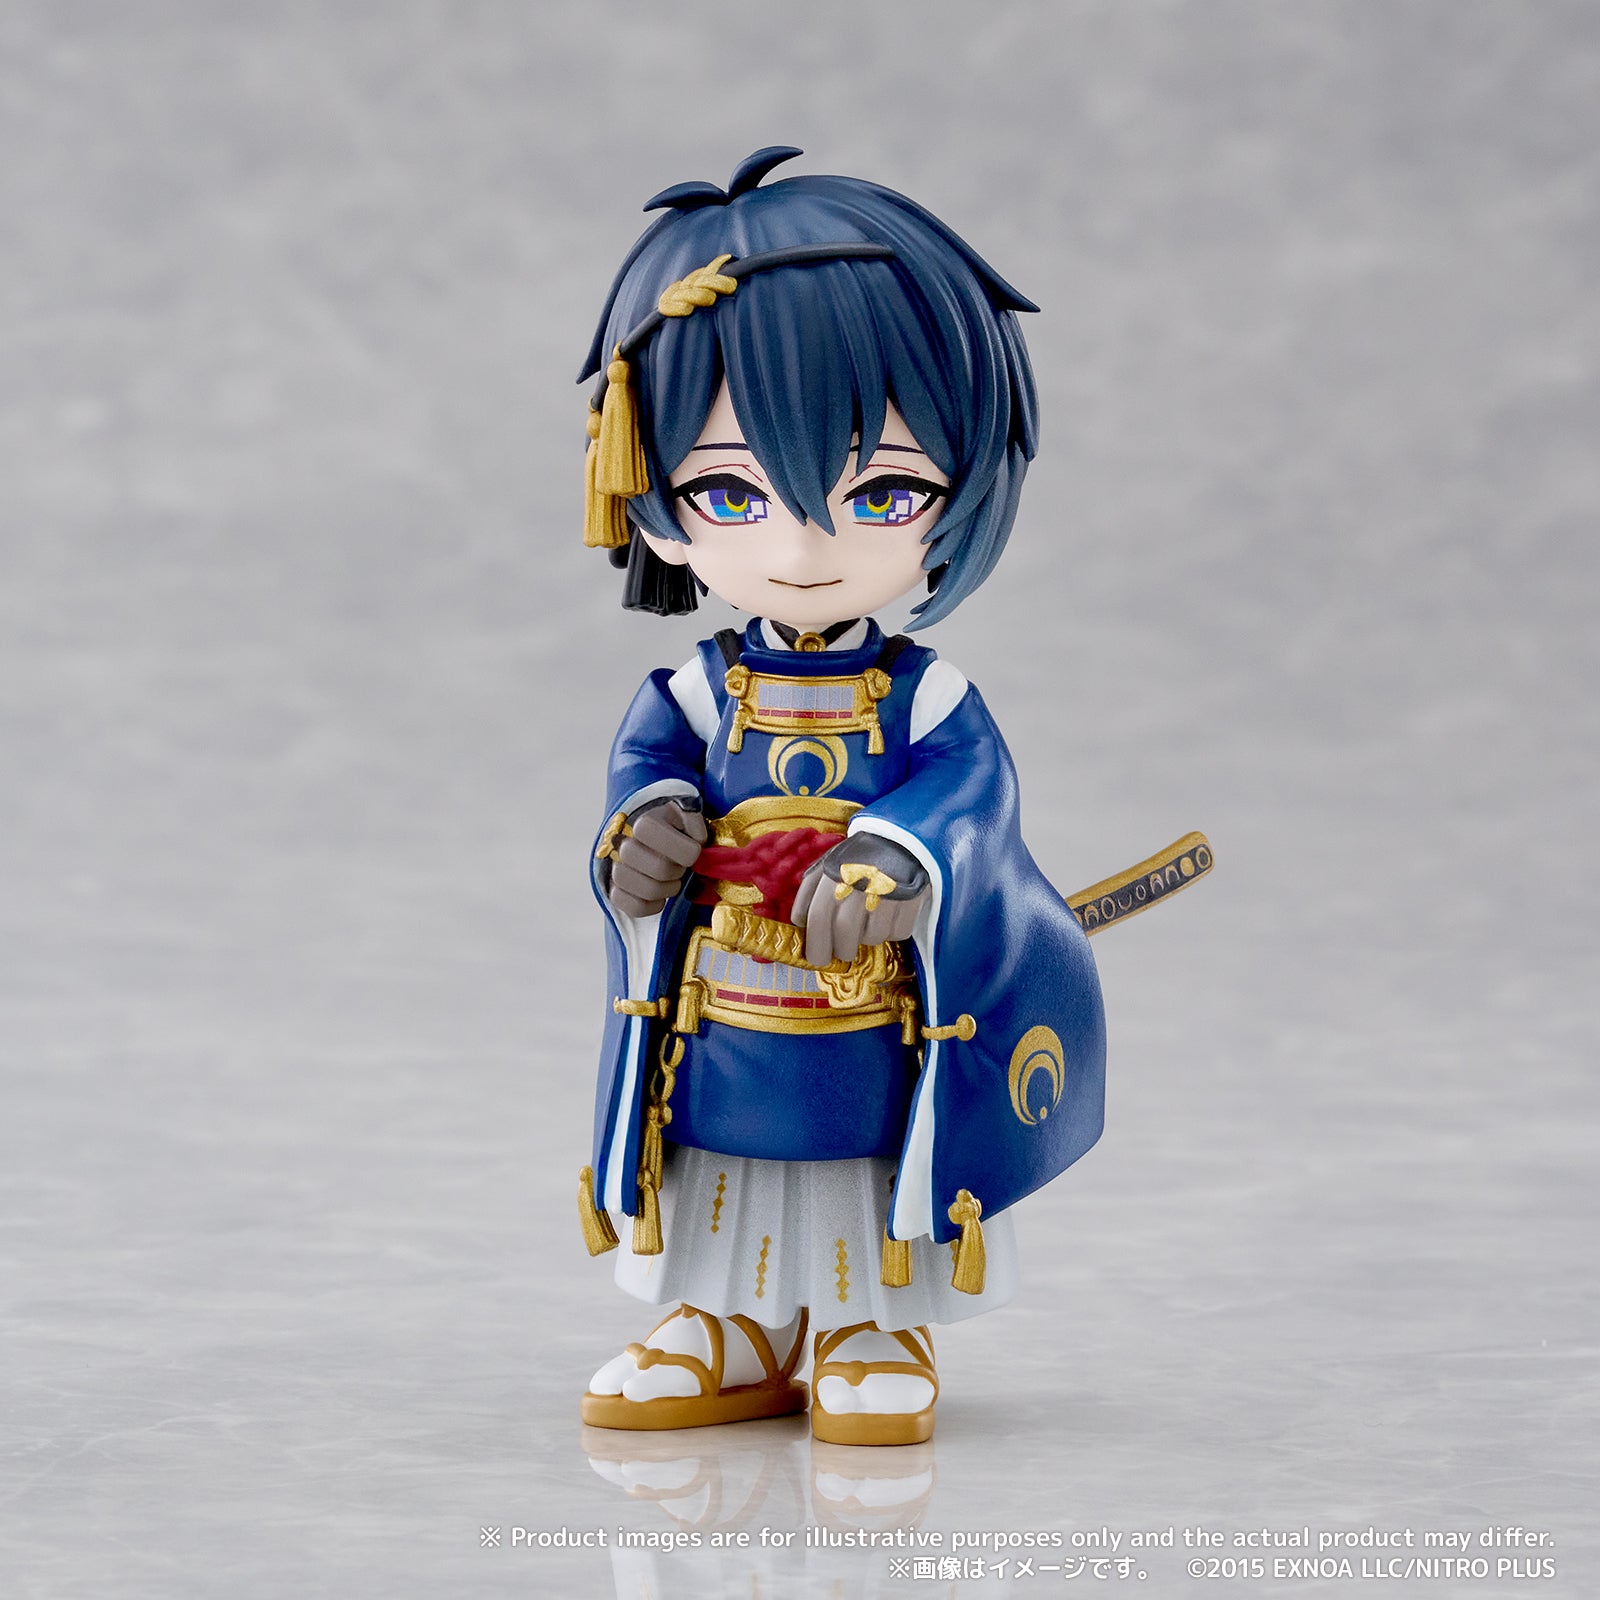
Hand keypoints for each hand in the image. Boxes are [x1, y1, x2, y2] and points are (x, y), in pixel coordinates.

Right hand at [607, 799, 706, 917]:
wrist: (654, 842)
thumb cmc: (673, 832)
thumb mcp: (686, 818)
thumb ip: (694, 821)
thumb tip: (697, 838)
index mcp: (645, 824)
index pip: (666, 840)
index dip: (687, 851)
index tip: (693, 851)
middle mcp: (625, 845)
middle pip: (660, 869)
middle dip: (678, 871)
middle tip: (681, 867)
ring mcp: (617, 869)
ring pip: (647, 890)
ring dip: (667, 889)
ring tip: (672, 881)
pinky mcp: (616, 892)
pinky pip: (634, 907)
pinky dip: (653, 906)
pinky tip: (660, 897)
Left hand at [790, 834, 929, 967]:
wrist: (900, 840)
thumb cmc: (857, 859)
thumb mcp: (827, 866)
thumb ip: (809, 892)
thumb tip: (798, 923)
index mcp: (834, 874)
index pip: (818, 917)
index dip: (816, 944)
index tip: (818, 959)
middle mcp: (858, 882)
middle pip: (845, 933)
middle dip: (842, 950)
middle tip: (843, 953)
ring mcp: (886, 891)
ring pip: (873, 936)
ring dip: (869, 937)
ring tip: (870, 922)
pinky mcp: (911, 898)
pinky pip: (898, 933)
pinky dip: (892, 932)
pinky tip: (890, 916)